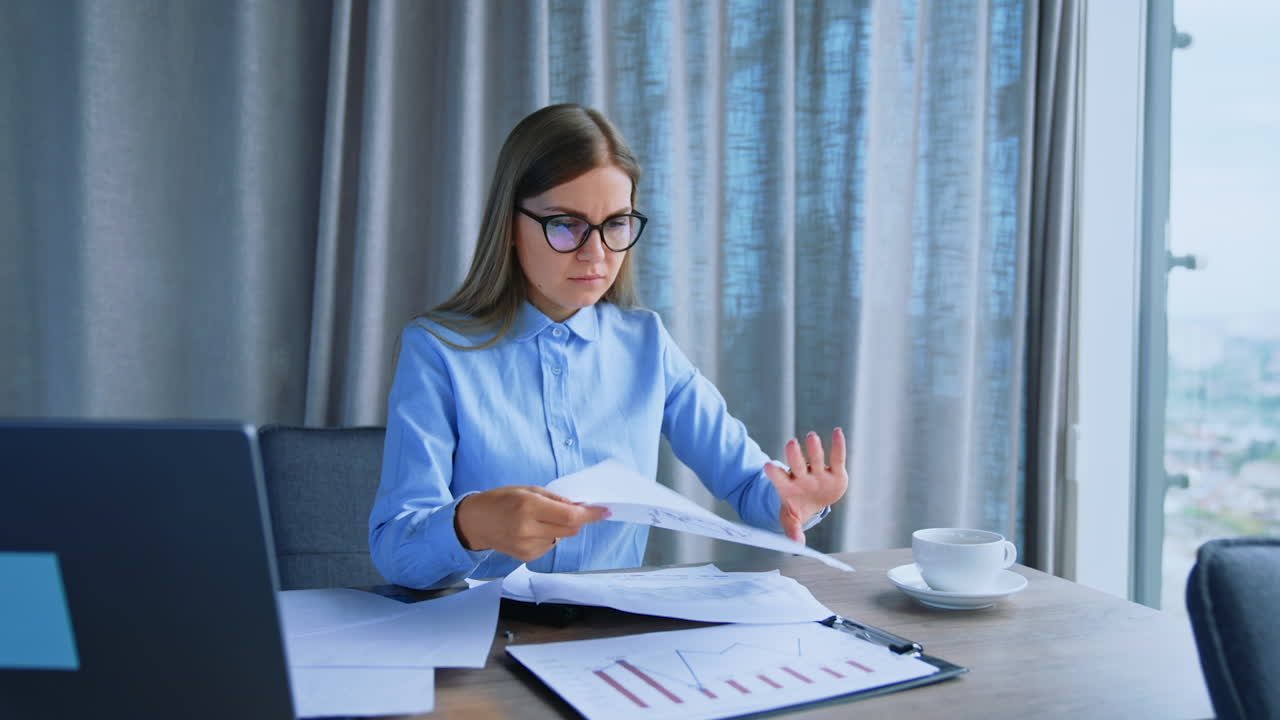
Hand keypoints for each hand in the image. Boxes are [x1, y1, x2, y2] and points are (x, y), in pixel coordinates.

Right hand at [453, 486, 609, 561]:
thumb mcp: (528, 490)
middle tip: (567, 510)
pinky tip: (532, 530)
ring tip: (539, 519)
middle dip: (575, 520)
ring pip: (561, 538)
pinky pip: (550, 546)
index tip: (605, 511)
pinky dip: (548, 537)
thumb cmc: (501, 500)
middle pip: (570, 529)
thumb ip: (555, 499)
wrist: (475, 522)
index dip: (591, 515)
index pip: (570, 516)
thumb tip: (579, 508)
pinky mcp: (526, 557)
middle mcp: (528, 529)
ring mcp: (527, 546)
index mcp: (529, 507)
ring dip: (559, 528)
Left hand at [763, 428, 848, 543]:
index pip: (779, 479)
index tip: (767, 466)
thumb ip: (793, 530)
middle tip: (791, 444)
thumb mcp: (792, 520)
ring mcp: (817, 473)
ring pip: (814, 460)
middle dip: (794, 455)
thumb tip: (797, 546)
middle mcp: (802, 477)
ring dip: (813, 449)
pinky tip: (838, 432)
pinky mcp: (834, 472)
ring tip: (812, 437)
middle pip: (796, 465)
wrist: (812, 502)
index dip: (774, 473)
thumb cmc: (798, 508)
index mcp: (788, 488)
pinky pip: (837, 458)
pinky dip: (838, 445)